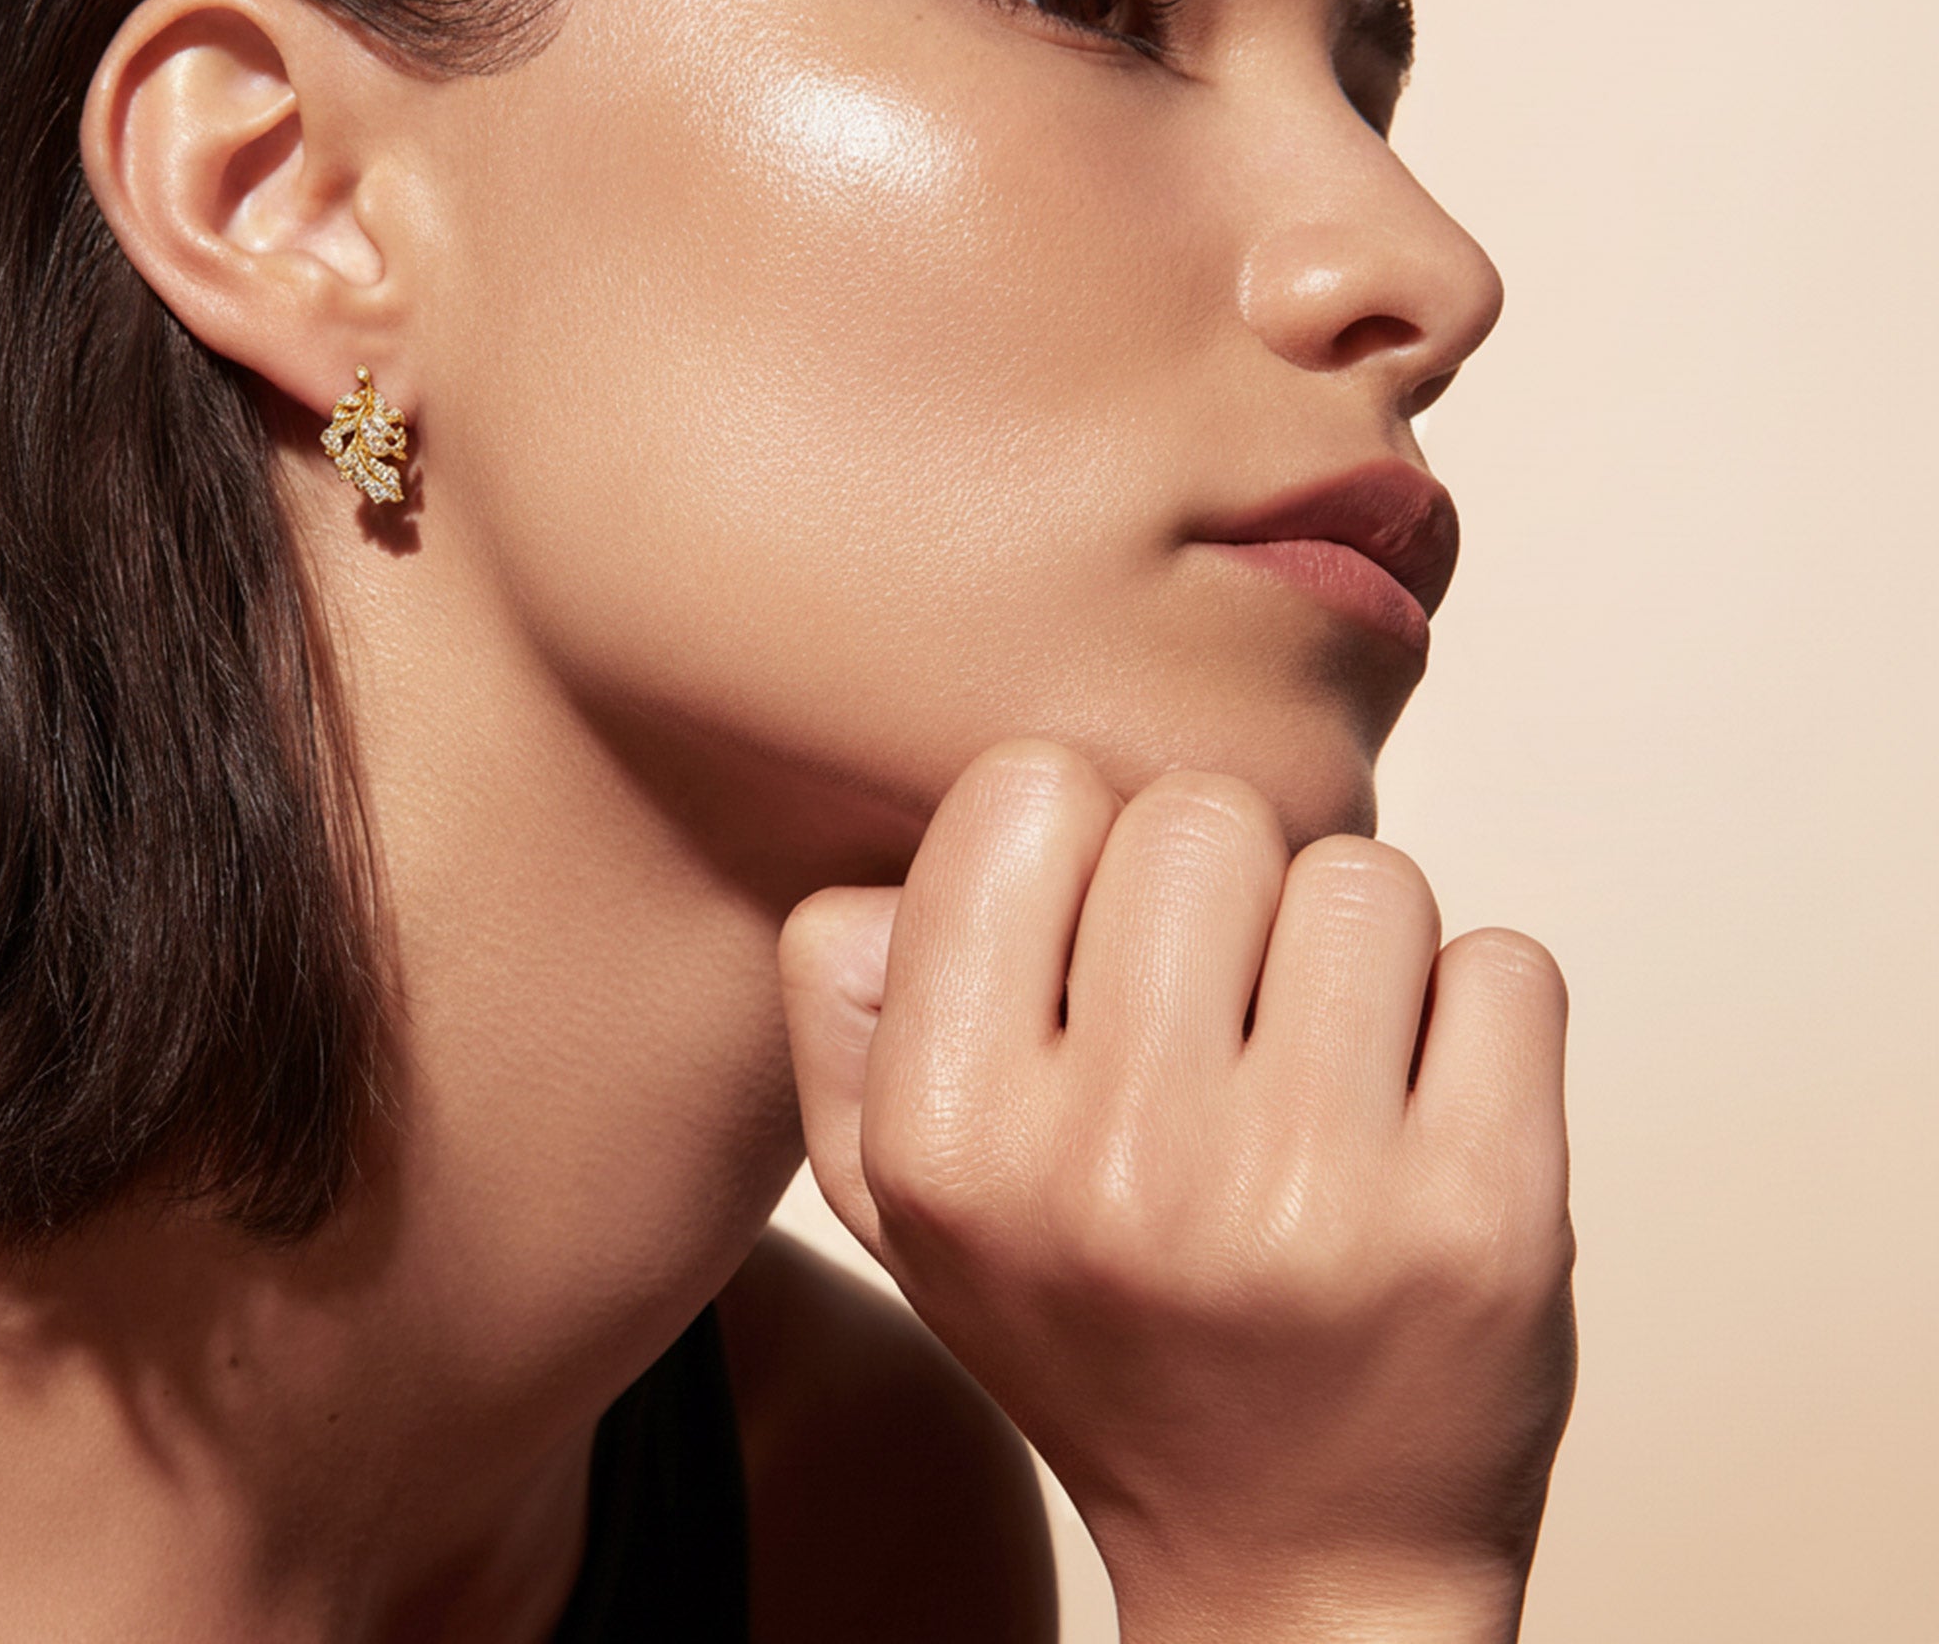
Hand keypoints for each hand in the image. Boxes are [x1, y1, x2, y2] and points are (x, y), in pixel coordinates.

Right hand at [781, 741, 1575, 1642]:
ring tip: (1319, 1071)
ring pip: (1364, 876)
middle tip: (1223, 1009)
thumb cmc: (1097, 1333)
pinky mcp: (1485, 1219)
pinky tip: (1419, 1119)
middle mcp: (1114, 1166)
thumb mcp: (900, 1199)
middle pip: (1202, 815)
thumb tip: (887, 871)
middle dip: (1222, 884)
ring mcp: (1308, 1195)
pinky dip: (1474, 1018)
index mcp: (950, 1138)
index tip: (1097, 937)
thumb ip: (844, 1012)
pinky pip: (1507, 964)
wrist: (1294, 1560)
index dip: (1076, 839)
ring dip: (1351, 951)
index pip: (1025, 791)